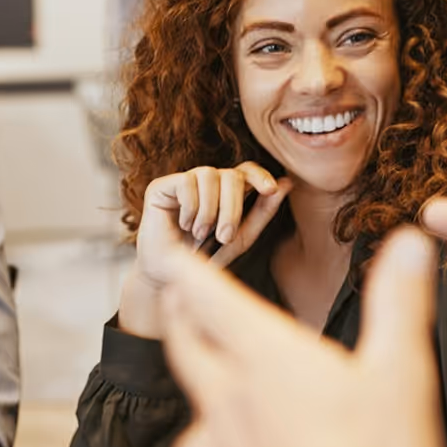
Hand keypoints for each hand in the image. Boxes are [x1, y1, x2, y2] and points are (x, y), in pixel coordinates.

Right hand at [120, 163, 291, 337]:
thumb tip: (286, 183)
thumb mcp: (241, 237)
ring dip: (209, 210)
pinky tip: (183, 225)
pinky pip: (186, 182)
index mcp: (226, 191)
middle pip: (230, 174)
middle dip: (232, 207)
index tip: (271, 189)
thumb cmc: (206, 257)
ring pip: (209, 174)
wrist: (170, 276)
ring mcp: (183, 181)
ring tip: (200, 233)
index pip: (246, 170)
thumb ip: (263, 211)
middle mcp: (206, 182)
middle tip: (224, 236)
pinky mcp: (161, 186)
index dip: (260, 174)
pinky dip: (189, 208)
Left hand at [160, 226, 444, 446]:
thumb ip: (399, 302)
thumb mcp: (402, 375)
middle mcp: (222, 401)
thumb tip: (409, 243)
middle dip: (182, 320)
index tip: (174, 256)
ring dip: (218, 409)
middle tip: (181, 307)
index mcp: (264, 359)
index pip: (208, 295)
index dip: (188, 269)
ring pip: (201, 419)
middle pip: (185, 347)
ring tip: (258, 423)